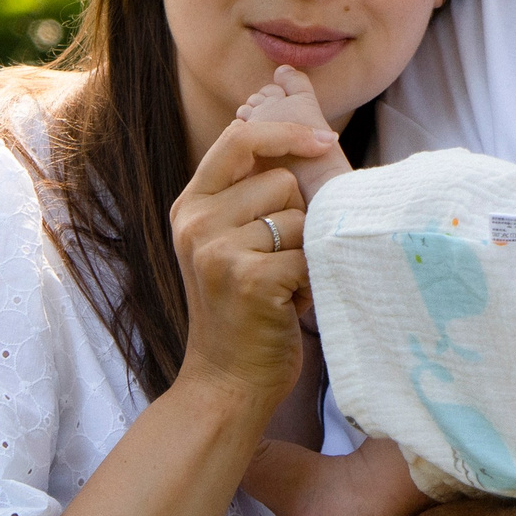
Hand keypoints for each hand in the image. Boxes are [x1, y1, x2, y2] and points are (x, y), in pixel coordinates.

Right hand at [167, 114, 336, 411]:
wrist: (226, 382)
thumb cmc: (244, 308)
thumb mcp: (227, 241)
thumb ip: (248, 193)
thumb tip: (306, 133)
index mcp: (191, 205)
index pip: (240, 138)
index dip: (287, 132)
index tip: (325, 141)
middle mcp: (196, 222)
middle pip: (283, 180)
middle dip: (299, 218)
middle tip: (278, 261)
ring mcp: (217, 251)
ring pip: (301, 218)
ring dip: (305, 253)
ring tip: (282, 284)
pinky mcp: (248, 279)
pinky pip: (308, 255)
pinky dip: (310, 283)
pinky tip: (287, 305)